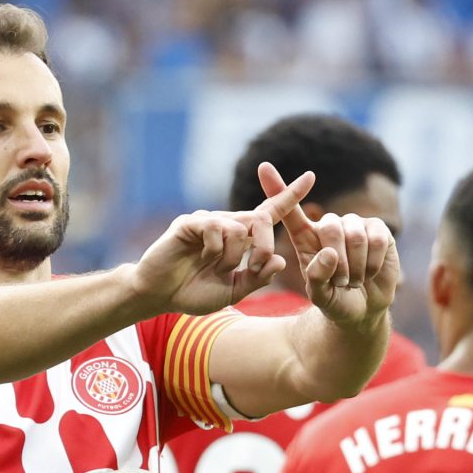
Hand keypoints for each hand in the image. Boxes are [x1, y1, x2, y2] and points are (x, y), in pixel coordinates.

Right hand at [133, 168, 315, 314]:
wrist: (160, 296)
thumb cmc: (194, 293)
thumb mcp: (234, 291)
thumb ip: (258, 278)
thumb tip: (281, 260)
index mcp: (240, 238)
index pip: (268, 212)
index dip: (289, 195)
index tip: (311, 176)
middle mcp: (226, 224)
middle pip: (261, 219)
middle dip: (264, 246)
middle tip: (254, 267)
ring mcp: (208, 221)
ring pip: (239, 228)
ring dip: (233, 257)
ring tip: (216, 268)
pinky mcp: (189, 222)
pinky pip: (215, 227)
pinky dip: (214, 249)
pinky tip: (201, 258)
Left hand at [257, 162, 399, 326]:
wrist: (364, 309)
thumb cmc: (335, 300)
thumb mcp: (319, 296)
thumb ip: (317, 278)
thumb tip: (330, 253)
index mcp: (306, 238)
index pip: (290, 210)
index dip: (277, 189)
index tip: (263, 167)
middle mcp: (329, 225)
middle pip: (329, 227)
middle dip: (337, 262)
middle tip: (340, 282)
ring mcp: (355, 224)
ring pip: (354, 236)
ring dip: (355, 267)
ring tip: (353, 281)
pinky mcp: (379, 229)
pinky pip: (376, 239)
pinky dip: (373, 263)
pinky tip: (370, 273)